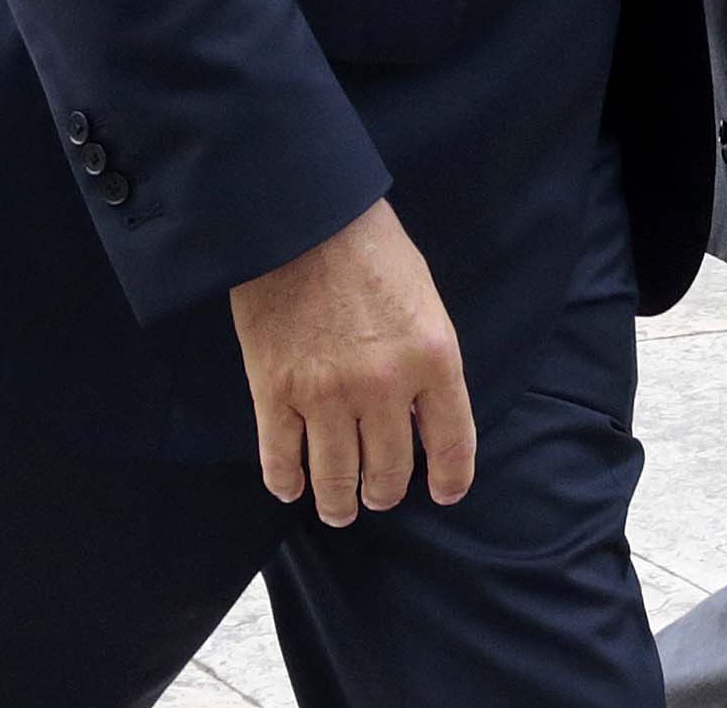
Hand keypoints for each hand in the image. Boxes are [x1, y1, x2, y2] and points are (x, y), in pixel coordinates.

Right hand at [229, 198, 473, 524]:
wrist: (302, 218)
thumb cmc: (370, 248)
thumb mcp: (424, 299)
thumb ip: (427, 359)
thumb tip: (421, 413)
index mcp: (434, 357)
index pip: (451, 442)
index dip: (450, 478)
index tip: (443, 493)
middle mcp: (384, 386)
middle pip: (389, 471)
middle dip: (384, 492)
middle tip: (377, 495)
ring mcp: (326, 395)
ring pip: (335, 478)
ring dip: (338, 502)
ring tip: (338, 507)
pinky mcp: (274, 393)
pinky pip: (281, 461)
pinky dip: (286, 482)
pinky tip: (291, 487)